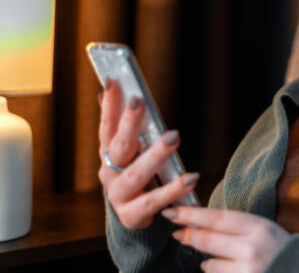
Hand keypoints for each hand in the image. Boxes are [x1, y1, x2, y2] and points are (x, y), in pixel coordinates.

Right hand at [98, 79, 199, 229]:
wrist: (132, 218)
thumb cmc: (135, 175)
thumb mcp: (129, 151)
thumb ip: (123, 124)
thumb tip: (109, 89)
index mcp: (108, 153)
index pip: (107, 125)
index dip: (109, 105)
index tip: (113, 81)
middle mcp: (109, 172)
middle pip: (119, 145)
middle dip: (128, 122)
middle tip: (139, 100)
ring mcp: (118, 195)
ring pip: (136, 173)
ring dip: (155, 154)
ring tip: (174, 136)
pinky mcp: (132, 215)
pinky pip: (154, 201)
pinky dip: (173, 190)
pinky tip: (191, 178)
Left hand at [162, 206, 291, 272]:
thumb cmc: (279, 249)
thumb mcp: (263, 229)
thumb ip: (235, 226)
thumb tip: (199, 222)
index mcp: (258, 228)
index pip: (217, 218)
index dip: (191, 215)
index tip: (172, 212)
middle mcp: (251, 249)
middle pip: (208, 240)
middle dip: (189, 236)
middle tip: (177, 233)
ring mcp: (247, 271)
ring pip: (209, 265)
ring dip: (208, 261)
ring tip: (224, 259)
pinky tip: (232, 270)